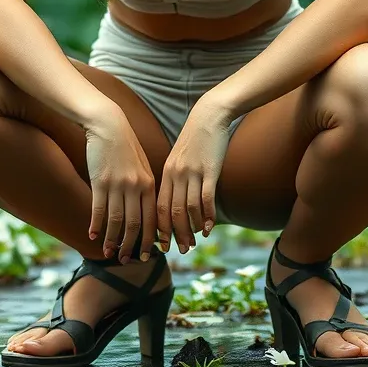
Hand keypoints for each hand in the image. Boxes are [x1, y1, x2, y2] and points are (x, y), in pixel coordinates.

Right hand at [85, 113, 156, 262]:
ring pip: (117, 221)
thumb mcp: (141, 166)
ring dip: (113, 240)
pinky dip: (96, 225)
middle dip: (132, 246)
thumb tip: (145, 210)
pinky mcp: (100, 181)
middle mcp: (135, 187)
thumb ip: (143, 187)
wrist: (109, 125)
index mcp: (149, 184)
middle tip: (128, 261)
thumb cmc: (125, 146)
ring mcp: (118, 185)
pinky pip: (99, 210)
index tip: (147, 255)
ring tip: (109, 253)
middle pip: (135, 224)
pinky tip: (92, 235)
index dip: (150, 239)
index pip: (153, 218)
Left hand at [156, 99, 235, 252]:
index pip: (158, 206)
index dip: (158, 228)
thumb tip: (175, 199)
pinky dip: (207, 216)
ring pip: (188, 208)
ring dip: (190, 230)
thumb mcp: (178, 157)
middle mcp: (176, 174)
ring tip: (193, 245)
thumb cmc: (195, 137)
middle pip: (172, 211)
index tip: (160, 245)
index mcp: (166, 172)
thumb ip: (175, 176)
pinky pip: (206, 198)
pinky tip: (208, 228)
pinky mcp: (209, 169)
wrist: (209, 115)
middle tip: (179, 251)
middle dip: (174, 235)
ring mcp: (192, 172)